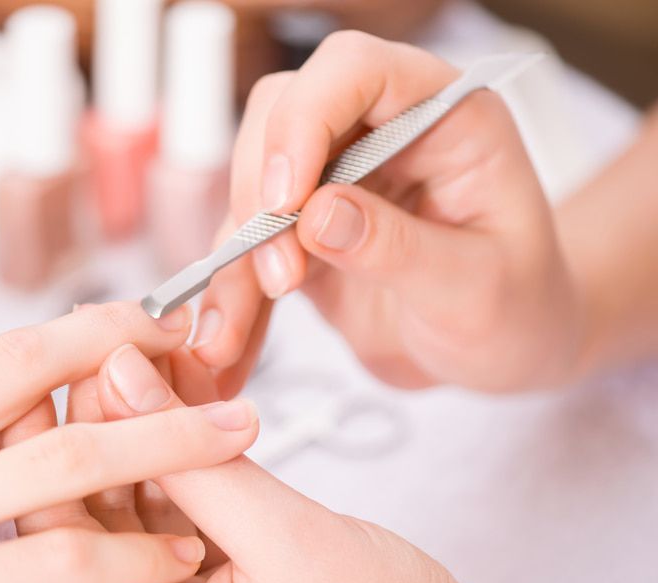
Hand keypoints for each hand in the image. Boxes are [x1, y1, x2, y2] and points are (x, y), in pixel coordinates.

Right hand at [0, 302, 260, 582]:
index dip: (70, 345)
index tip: (126, 339)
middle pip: (29, 365)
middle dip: (124, 344)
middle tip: (195, 340)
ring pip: (69, 456)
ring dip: (168, 440)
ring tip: (238, 431)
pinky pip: (60, 561)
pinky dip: (133, 555)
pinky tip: (178, 557)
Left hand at [14, 345, 512, 582]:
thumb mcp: (285, 543)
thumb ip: (199, 462)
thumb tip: (122, 377)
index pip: (66, 550)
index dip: (58, 455)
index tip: (73, 374)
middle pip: (91, 515)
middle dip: (96, 429)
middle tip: (107, 350)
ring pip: (130, 497)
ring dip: (137, 426)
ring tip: (144, 355)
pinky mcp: (213, 562)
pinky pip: (175, 496)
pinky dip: (176, 444)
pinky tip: (179, 389)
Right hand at [193, 32, 581, 391]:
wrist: (501, 352)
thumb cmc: (517, 309)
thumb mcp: (476, 289)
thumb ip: (400, 249)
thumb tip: (314, 216)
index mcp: (442, 117)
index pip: (356, 70)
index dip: (307, 119)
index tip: (288, 200)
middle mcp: (379, 135)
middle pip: (281, 118)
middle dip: (262, 195)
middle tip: (280, 275)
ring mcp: (335, 181)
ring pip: (251, 183)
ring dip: (237, 255)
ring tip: (237, 331)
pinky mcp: (303, 231)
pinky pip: (247, 250)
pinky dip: (230, 297)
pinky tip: (225, 344)